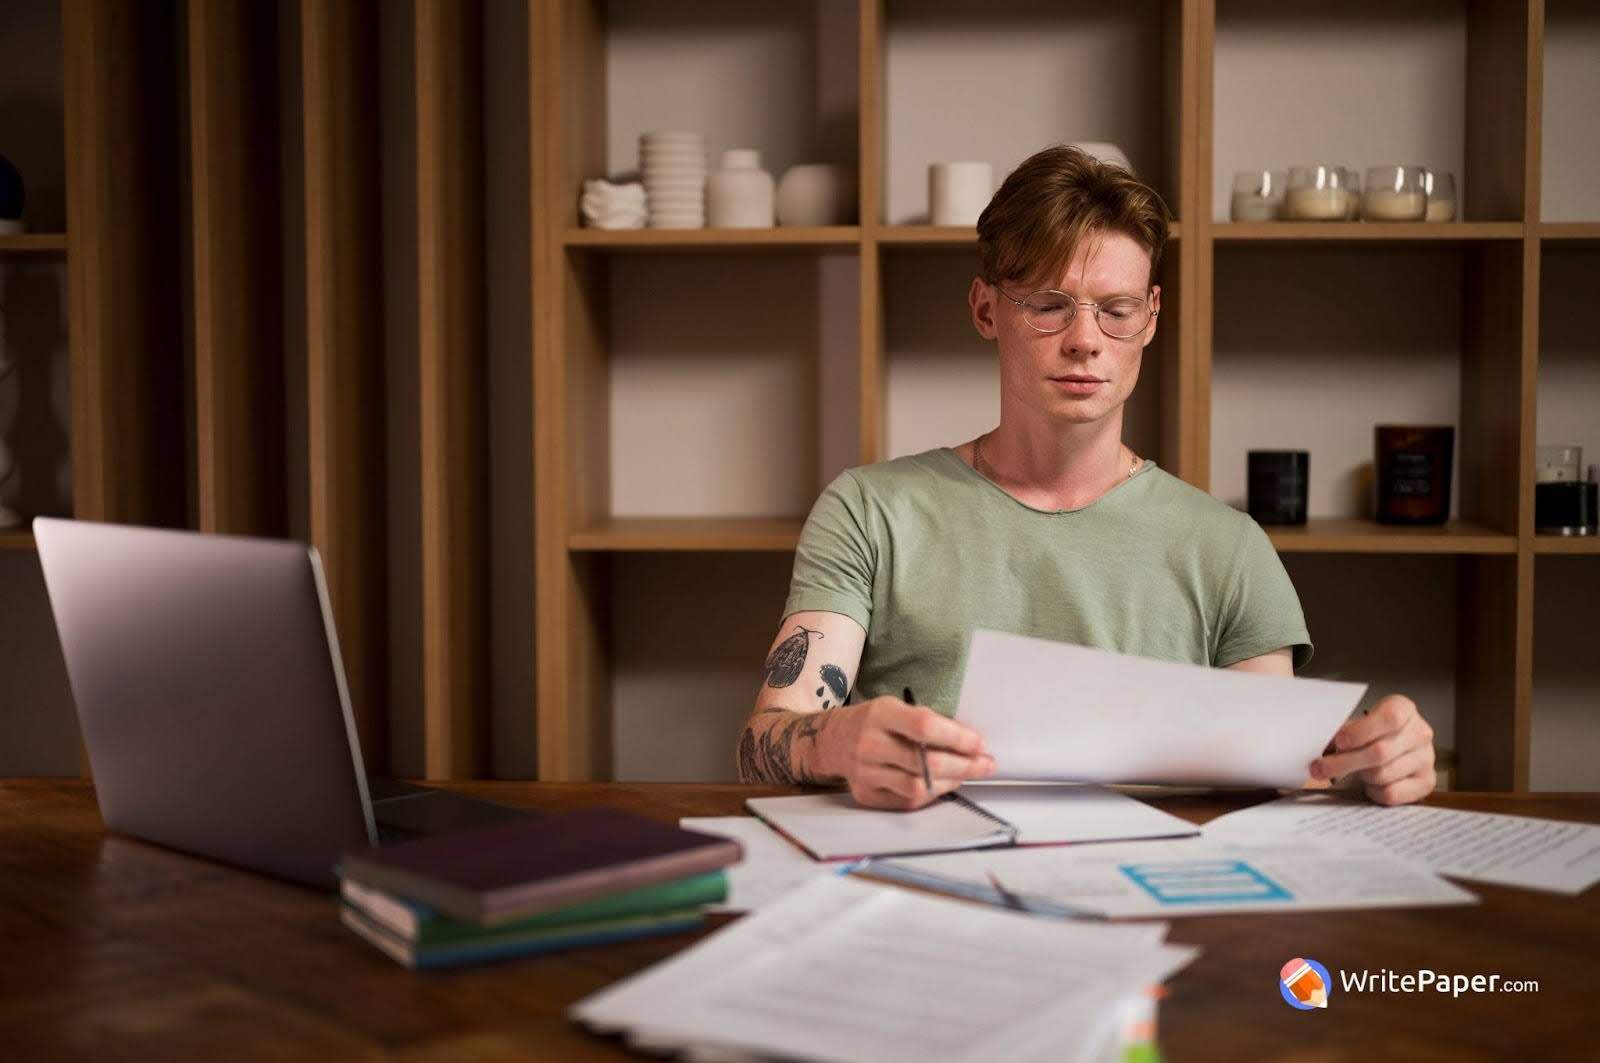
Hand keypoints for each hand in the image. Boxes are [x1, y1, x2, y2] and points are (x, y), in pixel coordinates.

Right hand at [818, 696, 994, 810]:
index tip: (979, 743)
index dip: (957, 737)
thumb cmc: (874, 722)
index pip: (924, 727)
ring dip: (950, 783)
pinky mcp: (866, 794)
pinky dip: (931, 793)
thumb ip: (930, 722)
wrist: (831, 741)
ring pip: (918, 787)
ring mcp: (865, 773)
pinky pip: (907, 800)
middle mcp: (870, 744)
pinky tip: (942, 784)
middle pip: (925, 763)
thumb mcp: (897, 708)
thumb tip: (971, 742)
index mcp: (880, 715)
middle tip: (986, 764)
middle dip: (964, 766)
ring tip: (965, 774)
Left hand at [1309, 694, 1436, 805]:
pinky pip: (1392, 794)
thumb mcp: (1357, 724)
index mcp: (1404, 709)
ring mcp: (1427, 758)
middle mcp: (1420, 732)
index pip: (1389, 717)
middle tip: (1318, 768)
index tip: (1337, 742)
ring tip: (1353, 772)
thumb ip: (1342, 732)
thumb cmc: (1368, 733)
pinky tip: (1369, 784)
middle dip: (1344, 762)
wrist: (1392, 748)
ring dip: (1359, 776)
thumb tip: (1315, 745)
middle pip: (1380, 752)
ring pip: (1383, 774)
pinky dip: (1373, 792)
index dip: (1361, 731)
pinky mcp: (1427, 782)